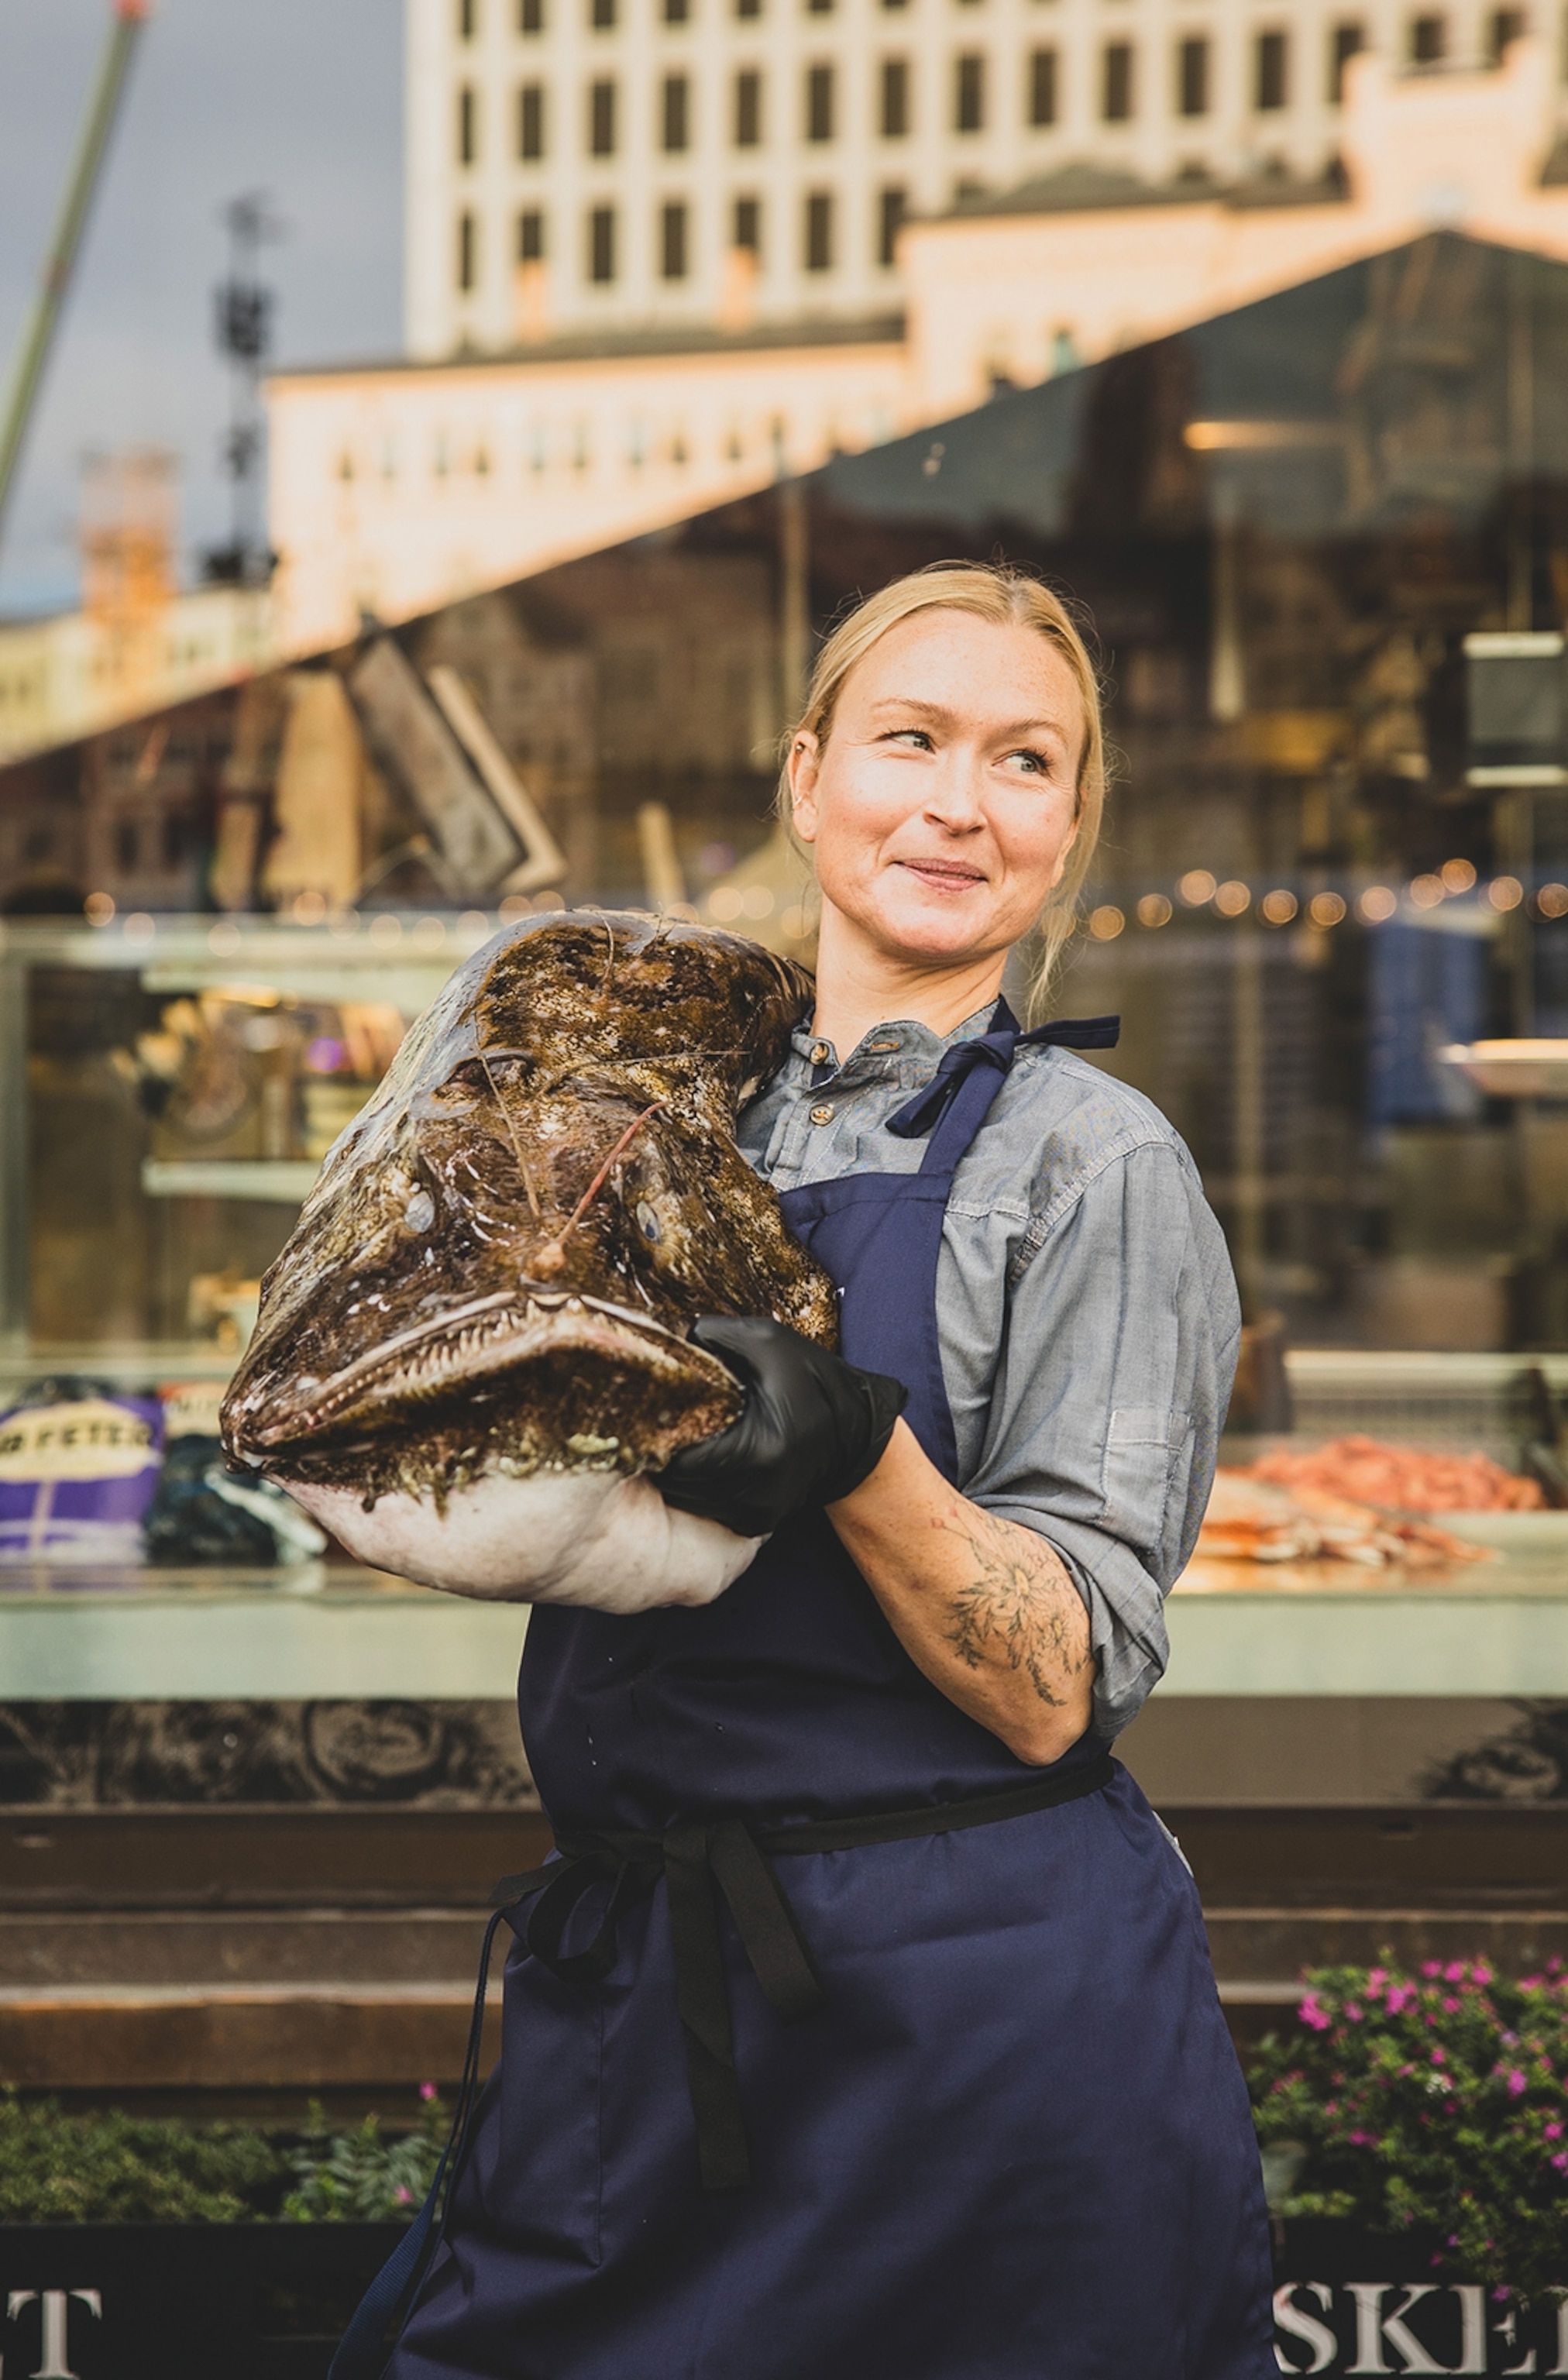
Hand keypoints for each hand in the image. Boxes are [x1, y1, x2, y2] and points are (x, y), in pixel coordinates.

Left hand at [659, 1316, 907, 1539]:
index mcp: (756, 1451)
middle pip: (674, 1482)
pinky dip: (696, 1481)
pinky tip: (703, 1451)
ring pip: (686, 1497)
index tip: (648, 1406)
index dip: (654, 1429)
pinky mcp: (754, 1522)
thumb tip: (668, 1342)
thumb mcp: (767, 1341)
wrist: (856, 1429)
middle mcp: (753, 1493)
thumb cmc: (813, 1380)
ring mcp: (753, 1514)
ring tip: (677, 1432)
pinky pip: (705, 1504)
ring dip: (676, 1467)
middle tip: (654, 1417)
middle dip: (660, 1450)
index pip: (675, 1455)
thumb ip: (712, 1335)